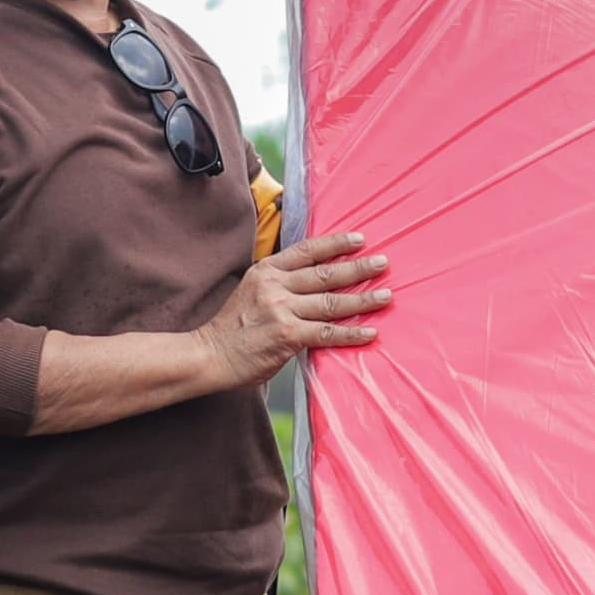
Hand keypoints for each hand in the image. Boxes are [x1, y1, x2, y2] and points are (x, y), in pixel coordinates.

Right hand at [201, 232, 388, 390]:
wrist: (209, 355)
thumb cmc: (231, 329)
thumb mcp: (250, 292)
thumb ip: (279, 285)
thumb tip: (313, 286)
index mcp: (267, 271)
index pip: (307, 251)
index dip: (335, 244)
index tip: (359, 240)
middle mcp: (275, 286)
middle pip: (325, 273)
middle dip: (358, 268)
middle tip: (383, 263)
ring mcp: (282, 310)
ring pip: (332, 302)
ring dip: (363, 299)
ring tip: (386, 296)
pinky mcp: (288, 336)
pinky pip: (327, 333)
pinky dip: (351, 333)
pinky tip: (370, 332)